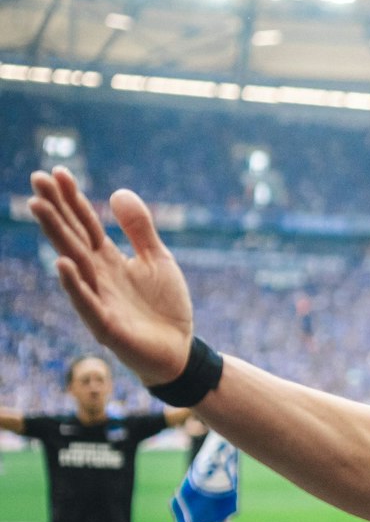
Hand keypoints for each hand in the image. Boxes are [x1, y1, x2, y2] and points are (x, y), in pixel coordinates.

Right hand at [28, 168, 193, 385]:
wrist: (180, 350)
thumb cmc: (165, 307)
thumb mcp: (157, 259)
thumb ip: (139, 229)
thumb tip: (118, 192)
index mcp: (109, 260)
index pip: (85, 223)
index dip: (72, 198)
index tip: (56, 171)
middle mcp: (98, 276)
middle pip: (73, 236)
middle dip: (55, 208)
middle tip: (36, 180)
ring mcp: (99, 299)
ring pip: (74, 262)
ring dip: (57, 235)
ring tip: (39, 207)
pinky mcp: (107, 325)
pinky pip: (88, 302)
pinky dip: (75, 284)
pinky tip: (62, 263)